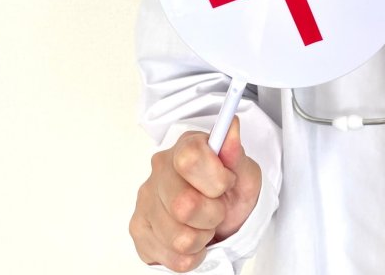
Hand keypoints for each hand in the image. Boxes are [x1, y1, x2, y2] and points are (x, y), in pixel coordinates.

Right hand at [129, 117, 261, 271]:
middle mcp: (159, 170)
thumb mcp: (245, 175)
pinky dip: (192, 255)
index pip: (190, 158)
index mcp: (185, 148)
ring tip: (205, 225)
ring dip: (203, 237)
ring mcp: (145, 200)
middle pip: (184, 205)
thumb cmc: (231, 193)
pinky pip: (173, 258)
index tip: (226, 184)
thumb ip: (236, 155)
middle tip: (218, 209)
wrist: (222, 221)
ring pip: (179, 237)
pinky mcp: (139, 230)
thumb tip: (230, 127)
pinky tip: (193, 238)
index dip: (215, 179)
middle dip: (213, 214)